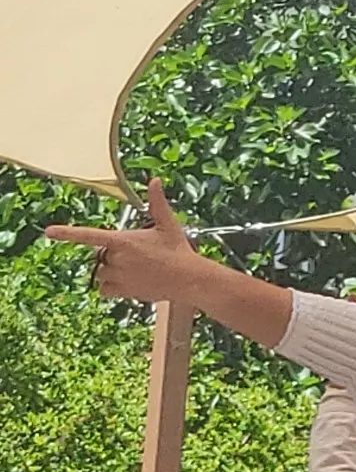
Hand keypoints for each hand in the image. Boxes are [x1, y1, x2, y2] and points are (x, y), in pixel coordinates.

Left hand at [43, 181, 208, 306]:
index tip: (49, 232)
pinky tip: (128, 282)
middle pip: (100, 256)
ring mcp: (120, 276)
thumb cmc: (179, 251)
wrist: (190, 279)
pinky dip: (111, 287)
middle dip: (112, 255)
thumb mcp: (168, 225)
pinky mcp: (124, 291)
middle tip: (137, 256)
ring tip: (135, 270)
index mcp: (124, 241)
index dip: (68, 233)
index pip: (90, 236)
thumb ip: (157, 203)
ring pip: (101, 273)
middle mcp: (118, 259)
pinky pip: (105, 290)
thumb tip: (155, 180)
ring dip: (111, 271)